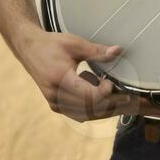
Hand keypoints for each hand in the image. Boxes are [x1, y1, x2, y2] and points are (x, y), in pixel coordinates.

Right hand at [15, 31, 135, 121]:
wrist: (29, 49)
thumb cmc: (52, 44)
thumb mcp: (75, 44)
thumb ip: (97, 51)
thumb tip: (118, 50)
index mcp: (60, 78)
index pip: (87, 95)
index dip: (104, 93)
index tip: (112, 83)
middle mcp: (55, 95)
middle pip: (90, 108)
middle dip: (111, 104)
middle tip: (129, 98)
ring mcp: (54, 103)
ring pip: (86, 115)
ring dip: (105, 109)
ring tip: (120, 99)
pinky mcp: (56, 106)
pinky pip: (80, 114)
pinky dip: (94, 109)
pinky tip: (102, 97)